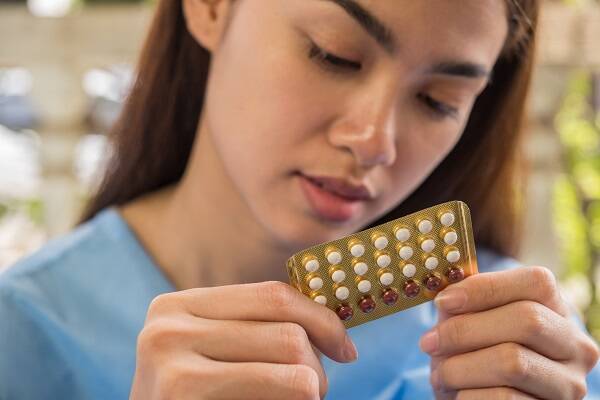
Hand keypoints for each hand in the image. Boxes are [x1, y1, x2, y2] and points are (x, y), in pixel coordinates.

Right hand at [129, 281, 357, 399]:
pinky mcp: (183, 395)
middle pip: (287, 332)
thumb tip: (329, 324)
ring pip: (294, 366)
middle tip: (318, 389)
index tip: (344, 347)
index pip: (273, 295)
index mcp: (177, 305)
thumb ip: (252, 329)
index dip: (320, 318)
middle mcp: (168, 328)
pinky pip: (282, 390)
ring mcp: (172, 364)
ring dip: (312, 389)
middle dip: (318, 364)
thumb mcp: (209, 353)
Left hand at [419, 266, 599, 399]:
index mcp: (556, 310)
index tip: (443, 302)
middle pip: (527, 319)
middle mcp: (574, 346)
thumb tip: (447, 296)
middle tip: (429, 342)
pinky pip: (504, 399)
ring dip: (461, 368)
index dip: (486, 288)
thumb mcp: (470, 324)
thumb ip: (464, 304)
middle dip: (466, 330)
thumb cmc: (474, 356)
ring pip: (514, 363)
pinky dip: (468, 395)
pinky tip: (459, 394)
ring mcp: (568, 384)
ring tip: (441, 374)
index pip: (535, 282)